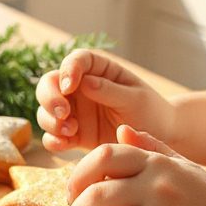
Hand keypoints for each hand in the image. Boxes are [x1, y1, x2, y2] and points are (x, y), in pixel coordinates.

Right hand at [36, 49, 173, 152]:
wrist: (159, 139)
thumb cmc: (151, 111)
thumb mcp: (135, 98)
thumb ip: (110, 91)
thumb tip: (84, 82)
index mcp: (99, 70)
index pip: (76, 61)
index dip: (68, 70)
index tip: (70, 86)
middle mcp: (81, 89)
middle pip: (50, 84)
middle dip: (50, 97)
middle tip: (62, 112)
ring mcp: (75, 112)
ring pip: (46, 111)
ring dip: (50, 120)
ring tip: (70, 131)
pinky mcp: (74, 135)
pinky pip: (53, 136)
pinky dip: (52, 139)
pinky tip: (63, 144)